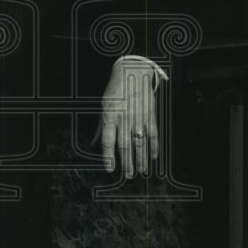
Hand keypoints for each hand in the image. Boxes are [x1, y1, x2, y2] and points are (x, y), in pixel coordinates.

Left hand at [97, 56, 165, 176]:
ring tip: (141, 171)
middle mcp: (124, 118)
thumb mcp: (104, 105)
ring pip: (140, 143)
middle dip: (127, 163)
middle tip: (128, 176)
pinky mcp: (150, 114)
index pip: (109, 141)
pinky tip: (153, 157)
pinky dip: (154, 146)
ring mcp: (138, 117)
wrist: (133, 72)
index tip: (110, 169)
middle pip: (125, 145)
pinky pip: (153, 134)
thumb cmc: (116, 90)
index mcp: (110, 116)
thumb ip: (101, 126)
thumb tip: (93, 143)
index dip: (109, 157)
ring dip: (141, 159)